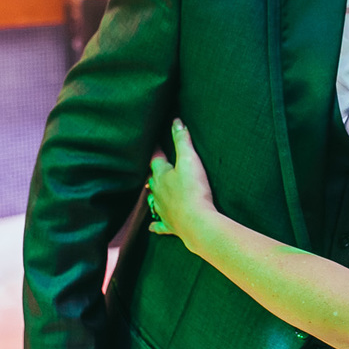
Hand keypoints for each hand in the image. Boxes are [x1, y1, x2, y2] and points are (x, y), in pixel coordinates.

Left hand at [147, 119, 215, 239]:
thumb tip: (176, 122)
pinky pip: (158, 224)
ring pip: (153, 201)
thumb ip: (182, 140)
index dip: (157, 150)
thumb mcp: (190, 159)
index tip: (157, 143)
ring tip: (154, 191)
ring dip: (154, 196)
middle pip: (153, 179)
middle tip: (157, 167)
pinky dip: (155, 224)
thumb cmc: (194, 190)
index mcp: (161, 175)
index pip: (156, 158)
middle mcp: (158, 192)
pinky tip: (152, 226)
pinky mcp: (170, 225)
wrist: (196, 222)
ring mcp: (162, 210)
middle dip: (155, 172)